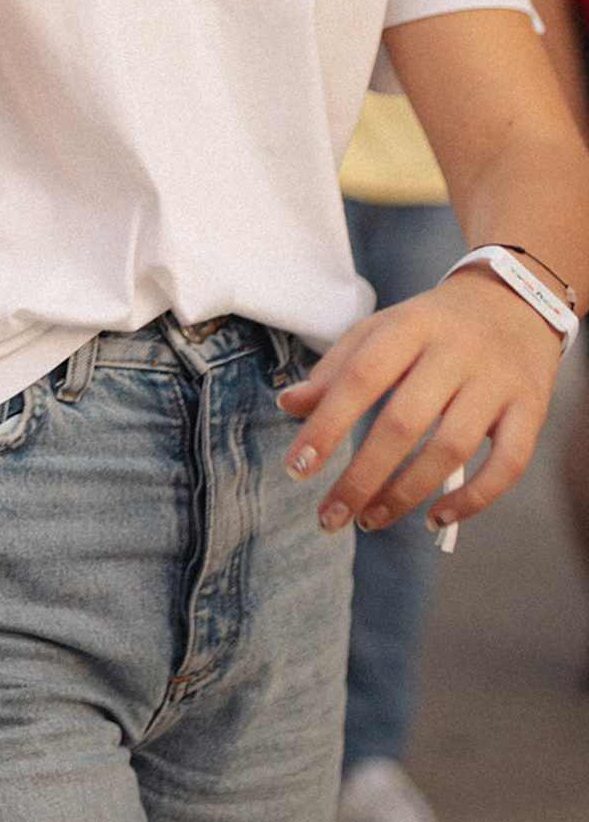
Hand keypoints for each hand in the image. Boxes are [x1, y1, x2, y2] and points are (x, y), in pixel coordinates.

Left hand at [278, 263, 564, 535]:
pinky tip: (436, 518)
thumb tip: (290, 405)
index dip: (326, 425)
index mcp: (409, 327)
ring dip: (406, 493)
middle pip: (404, 422)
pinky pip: (508, 464)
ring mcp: (498, 383)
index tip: (297, 469)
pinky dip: (474, 498)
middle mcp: (455, 352)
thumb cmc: (431, 325)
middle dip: (361, 477)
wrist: (514, 302)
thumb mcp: (379, 330)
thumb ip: (335, 368)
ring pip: (452, 449)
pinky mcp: (531, 409)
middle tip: (329, 517)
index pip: (360, 378)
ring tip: (370, 519)